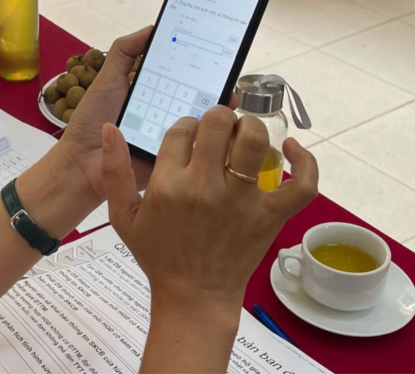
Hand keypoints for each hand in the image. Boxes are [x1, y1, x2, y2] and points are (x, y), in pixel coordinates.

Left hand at [57, 27, 238, 201]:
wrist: (81, 161)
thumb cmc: (93, 118)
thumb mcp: (108, 78)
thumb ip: (125, 52)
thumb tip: (152, 28)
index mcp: (154, 93)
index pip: (181, 75)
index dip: (198, 64)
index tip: (216, 48)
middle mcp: (166, 111)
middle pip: (197, 96)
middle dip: (214, 84)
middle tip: (228, 73)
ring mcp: (171, 135)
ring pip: (201, 121)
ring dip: (216, 110)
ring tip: (229, 96)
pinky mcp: (172, 158)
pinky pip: (193, 146)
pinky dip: (207, 137)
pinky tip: (219, 125)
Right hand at [100, 109, 317, 309]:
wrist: (193, 296)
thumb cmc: (159, 255)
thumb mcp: (123, 216)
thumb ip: (113, 171)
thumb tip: (109, 128)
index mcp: (168, 185)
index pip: (181, 129)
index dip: (186, 125)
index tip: (190, 136)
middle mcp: (205, 188)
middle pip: (219, 123)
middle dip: (219, 118)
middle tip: (219, 129)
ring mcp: (242, 201)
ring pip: (255, 141)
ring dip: (251, 127)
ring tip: (245, 133)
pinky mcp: (270, 216)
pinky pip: (301, 184)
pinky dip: (305, 162)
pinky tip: (292, 147)